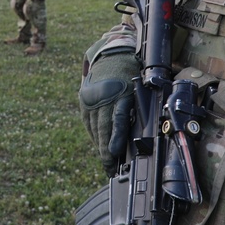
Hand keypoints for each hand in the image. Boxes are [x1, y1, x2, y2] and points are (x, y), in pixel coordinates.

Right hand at [79, 48, 137, 176]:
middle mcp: (104, 94)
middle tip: (110, 168)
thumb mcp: (140, 90)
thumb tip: (139, 138)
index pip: (117, 118)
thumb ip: (138, 110)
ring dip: (99, 146)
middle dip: (106, 150)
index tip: (114, 153)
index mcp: (121, 91)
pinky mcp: (84, 99)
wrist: (113, 55)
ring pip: (93, 126)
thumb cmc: (132, 76)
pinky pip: (87, 121)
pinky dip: (93, 135)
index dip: (116, 137)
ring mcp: (91, 96)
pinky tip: (98, 145)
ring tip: (105, 162)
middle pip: (102, 127)